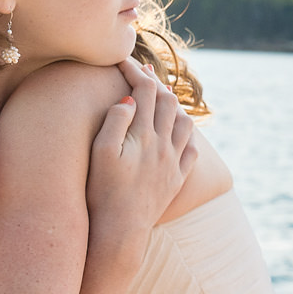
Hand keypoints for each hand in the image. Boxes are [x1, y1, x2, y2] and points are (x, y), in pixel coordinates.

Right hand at [87, 58, 197, 238]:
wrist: (120, 231)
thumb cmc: (102, 192)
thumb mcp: (101, 153)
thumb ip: (115, 122)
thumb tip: (131, 99)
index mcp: (144, 135)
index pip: (144, 91)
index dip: (134, 71)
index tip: (121, 61)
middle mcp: (164, 146)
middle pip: (167, 102)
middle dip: (154, 83)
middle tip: (141, 73)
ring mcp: (173, 163)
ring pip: (185, 123)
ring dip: (174, 106)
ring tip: (162, 99)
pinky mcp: (176, 180)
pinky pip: (191, 150)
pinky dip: (186, 135)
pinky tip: (178, 133)